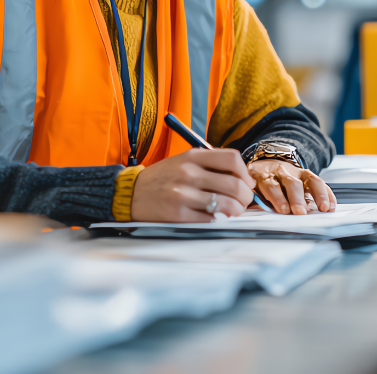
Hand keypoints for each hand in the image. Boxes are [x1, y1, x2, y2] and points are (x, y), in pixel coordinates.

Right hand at [130, 149, 255, 222]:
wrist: (131, 193)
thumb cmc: (163, 177)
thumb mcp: (184, 161)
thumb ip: (210, 164)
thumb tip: (241, 178)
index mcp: (193, 156)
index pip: (232, 158)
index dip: (245, 172)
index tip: (246, 182)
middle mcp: (189, 173)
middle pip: (234, 184)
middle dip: (245, 196)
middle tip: (243, 201)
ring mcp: (183, 194)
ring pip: (226, 204)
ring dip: (236, 210)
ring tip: (233, 211)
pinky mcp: (177, 214)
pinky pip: (209, 219)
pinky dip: (218, 220)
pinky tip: (214, 217)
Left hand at [247, 159, 336, 214]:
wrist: (266, 164)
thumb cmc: (258, 184)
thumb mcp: (251, 189)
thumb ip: (254, 201)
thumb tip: (255, 215)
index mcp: (264, 175)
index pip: (271, 185)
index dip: (277, 198)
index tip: (283, 211)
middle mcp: (281, 171)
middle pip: (291, 183)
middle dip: (297, 198)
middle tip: (301, 212)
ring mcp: (296, 171)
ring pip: (309, 180)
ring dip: (317, 195)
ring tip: (323, 208)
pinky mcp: (307, 174)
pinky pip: (319, 182)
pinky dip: (327, 194)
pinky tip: (331, 206)